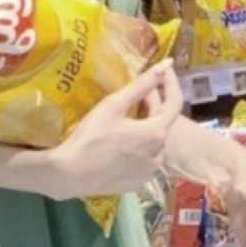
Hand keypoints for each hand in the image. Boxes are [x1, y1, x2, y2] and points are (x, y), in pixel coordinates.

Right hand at [47, 61, 181, 200]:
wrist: (70, 174)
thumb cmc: (90, 137)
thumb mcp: (114, 105)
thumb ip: (142, 85)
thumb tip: (166, 63)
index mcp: (156, 133)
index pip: (175, 102)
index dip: (171, 82)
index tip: (164, 68)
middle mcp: (159, 154)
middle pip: (162, 122)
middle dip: (153, 103)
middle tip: (138, 90)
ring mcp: (150, 172)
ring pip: (154, 142)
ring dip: (147, 126)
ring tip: (129, 117)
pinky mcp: (139, 182)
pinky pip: (145, 159)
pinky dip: (140, 146)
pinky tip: (123, 141)